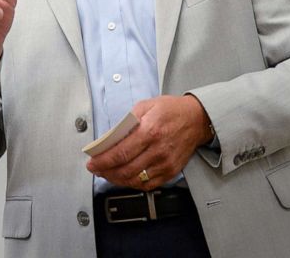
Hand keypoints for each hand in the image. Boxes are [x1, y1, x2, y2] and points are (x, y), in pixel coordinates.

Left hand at [86, 95, 212, 190]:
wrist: (197, 119)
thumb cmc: (172, 110)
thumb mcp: (145, 106)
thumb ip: (126, 122)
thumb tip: (109, 138)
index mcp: (150, 130)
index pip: (121, 152)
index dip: (103, 161)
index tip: (92, 163)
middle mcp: (158, 150)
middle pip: (126, 169)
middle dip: (106, 172)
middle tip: (96, 169)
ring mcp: (165, 163)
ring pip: (135, 180)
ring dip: (117, 179)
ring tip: (107, 173)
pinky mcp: (171, 171)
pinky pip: (148, 184)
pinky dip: (133, 183)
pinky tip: (125, 177)